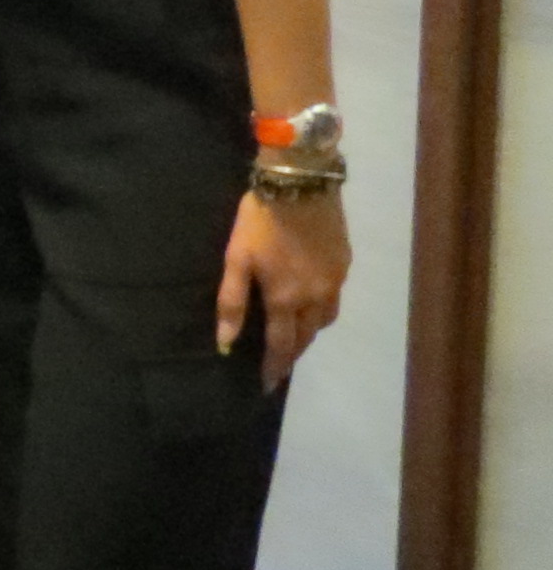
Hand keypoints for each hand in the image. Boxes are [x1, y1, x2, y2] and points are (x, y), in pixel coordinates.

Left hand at [217, 188, 346, 383]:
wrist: (301, 184)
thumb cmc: (260, 220)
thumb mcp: (236, 258)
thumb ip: (231, 302)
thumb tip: (225, 343)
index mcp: (285, 298)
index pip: (280, 345)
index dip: (273, 367)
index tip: (268, 386)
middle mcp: (315, 297)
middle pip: (306, 337)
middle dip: (292, 354)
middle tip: (280, 365)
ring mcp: (335, 281)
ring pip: (324, 320)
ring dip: (309, 333)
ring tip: (295, 337)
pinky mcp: (345, 264)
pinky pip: (334, 298)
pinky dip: (322, 309)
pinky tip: (312, 303)